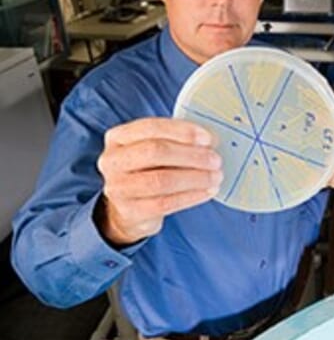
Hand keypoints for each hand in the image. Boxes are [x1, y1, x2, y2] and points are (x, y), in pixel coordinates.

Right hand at [96, 117, 222, 244]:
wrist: (127, 209)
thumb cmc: (147, 172)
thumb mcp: (152, 150)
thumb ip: (175, 141)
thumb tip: (211, 140)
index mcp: (118, 137)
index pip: (151, 127)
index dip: (182, 132)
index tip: (208, 139)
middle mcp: (113, 161)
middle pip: (155, 152)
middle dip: (191, 155)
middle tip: (216, 160)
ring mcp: (118, 188)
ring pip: (161, 180)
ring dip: (195, 178)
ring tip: (216, 177)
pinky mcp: (131, 211)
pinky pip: (166, 203)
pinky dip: (191, 196)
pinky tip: (207, 191)